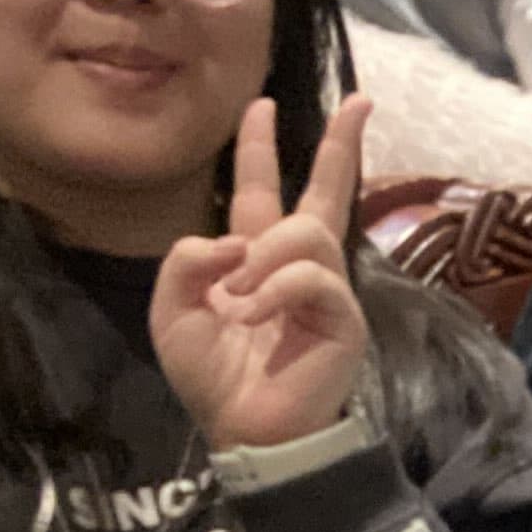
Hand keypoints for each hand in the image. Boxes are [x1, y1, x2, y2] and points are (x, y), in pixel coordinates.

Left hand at [153, 94, 372, 452]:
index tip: (262, 104)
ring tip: (240, 301)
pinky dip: (274, 292)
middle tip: (361, 101)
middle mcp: (297, 266)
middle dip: (341, 144)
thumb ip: (186, 262)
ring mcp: (325, 289)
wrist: (247, 431)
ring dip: (265, 259)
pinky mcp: (342, 316)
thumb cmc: (213, 377)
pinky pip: (311, 277)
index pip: (261, 189)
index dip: (258, 147)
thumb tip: (236, 243)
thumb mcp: (171, 310)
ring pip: (305, 232)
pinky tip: (253, 318)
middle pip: (326, 190)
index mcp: (254, 259)